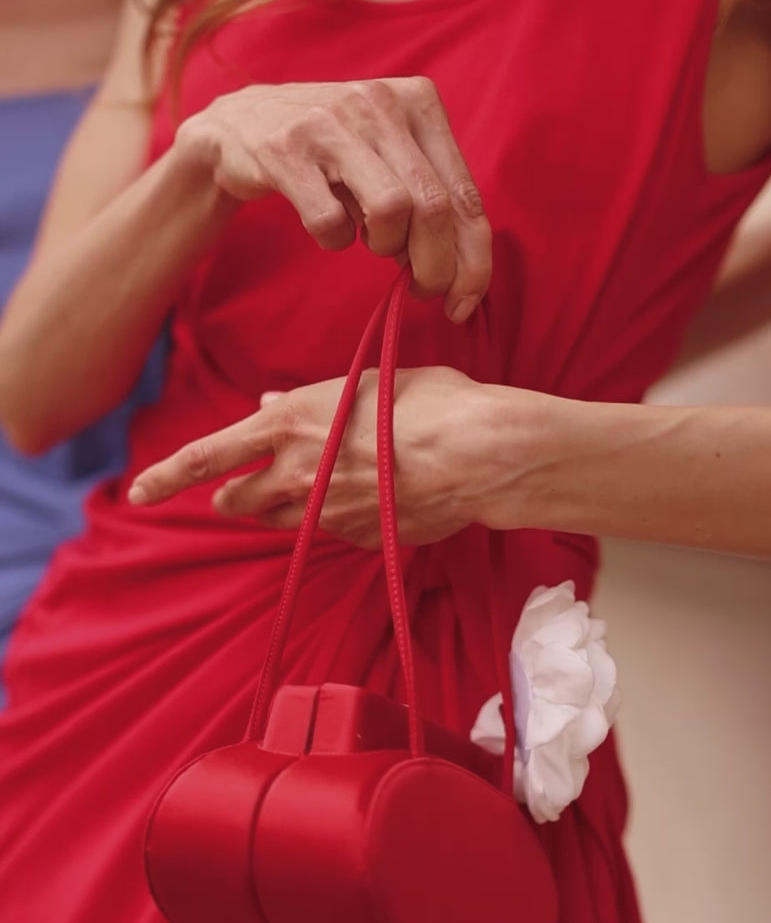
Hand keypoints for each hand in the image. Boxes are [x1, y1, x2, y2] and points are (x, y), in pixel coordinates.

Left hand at [128, 367, 520, 545]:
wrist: (481, 456)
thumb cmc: (430, 403)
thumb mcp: (364, 383)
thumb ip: (307, 399)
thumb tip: (271, 399)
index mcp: (288, 424)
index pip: (207, 456)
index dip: (167, 477)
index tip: (138, 492)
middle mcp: (296, 474)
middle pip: (239, 499)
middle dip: (234, 496)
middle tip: (240, 491)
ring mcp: (326, 514)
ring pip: (280, 521)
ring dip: (280, 509)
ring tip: (307, 489)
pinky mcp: (359, 539)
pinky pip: (333, 532)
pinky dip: (338, 518)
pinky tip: (372, 499)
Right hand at [176, 77, 491, 321]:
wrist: (240, 125)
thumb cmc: (332, 154)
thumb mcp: (390, 159)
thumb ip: (431, 202)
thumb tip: (461, 271)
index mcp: (419, 101)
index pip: (465, 196)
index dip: (472, 262)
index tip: (462, 303)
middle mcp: (380, 104)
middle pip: (433, 209)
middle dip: (434, 268)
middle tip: (418, 290)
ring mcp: (331, 124)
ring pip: (391, 210)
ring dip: (384, 246)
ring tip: (369, 241)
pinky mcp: (287, 150)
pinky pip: (330, 222)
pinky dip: (334, 240)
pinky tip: (329, 226)